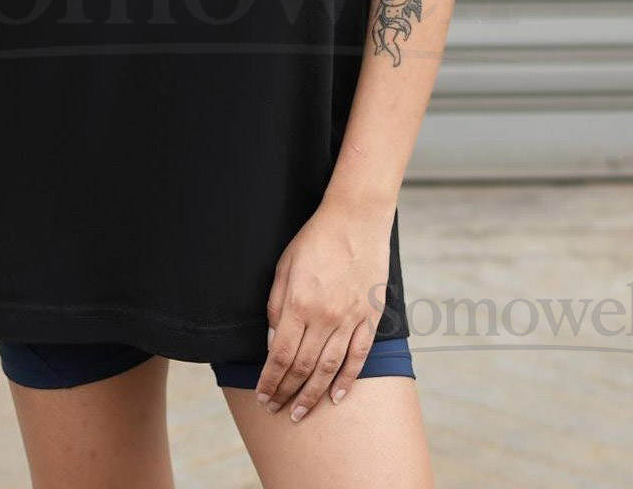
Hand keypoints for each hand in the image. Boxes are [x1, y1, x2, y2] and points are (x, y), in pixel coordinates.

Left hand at [255, 198, 392, 420]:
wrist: (356, 219)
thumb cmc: (315, 239)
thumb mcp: (284, 266)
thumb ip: (276, 306)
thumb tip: (273, 342)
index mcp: (299, 303)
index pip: (281, 355)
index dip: (270, 380)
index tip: (262, 396)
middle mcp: (325, 316)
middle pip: (303, 367)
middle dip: (287, 392)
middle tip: (276, 410)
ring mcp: (350, 318)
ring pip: (329, 368)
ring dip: (313, 394)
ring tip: (300, 413)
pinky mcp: (370, 317)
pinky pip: (358, 356)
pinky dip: (347, 380)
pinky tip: (336, 397)